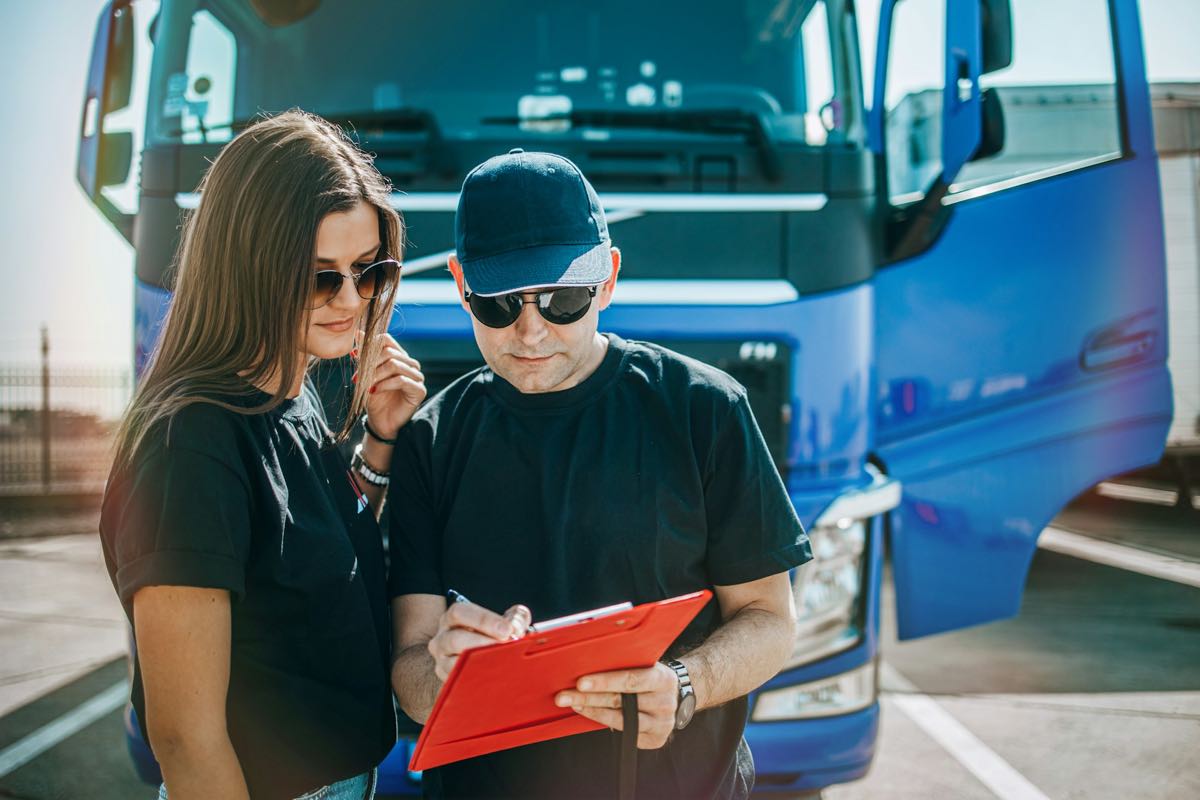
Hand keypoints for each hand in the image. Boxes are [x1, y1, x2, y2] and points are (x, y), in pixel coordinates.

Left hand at [353, 330, 425, 438]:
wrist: (380, 422)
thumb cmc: (375, 397)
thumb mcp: (366, 374)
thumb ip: (364, 355)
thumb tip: (358, 333)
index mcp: (399, 356)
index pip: (386, 340)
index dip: (370, 346)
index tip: (356, 359)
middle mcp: (410, 364)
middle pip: (389, 352)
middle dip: (370, 365)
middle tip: (358, 378)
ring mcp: (417, 376)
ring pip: (394, 365)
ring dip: (375, 375)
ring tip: (365, 386)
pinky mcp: (419, 390)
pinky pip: (401, 380)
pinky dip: (384, 385)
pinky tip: (374, 391)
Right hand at [428, 601, 530, 682]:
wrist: (481, 658)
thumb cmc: (492, 636)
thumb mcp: (503, 621)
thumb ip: (516, 618)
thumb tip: (518, 627)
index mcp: (452, 619)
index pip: (460, 613)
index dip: (483, 619)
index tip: (507, 629)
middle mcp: (441, 639)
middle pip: (455, 639)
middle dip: (483, 643)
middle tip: (507, 647)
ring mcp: (441, 663)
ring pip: (454, 665)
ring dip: (480, 664)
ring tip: (503, 662)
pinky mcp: (448, 682)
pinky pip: (459, 684)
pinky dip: (478, 681)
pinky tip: (497, 678)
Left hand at [555, 663, 678, 748]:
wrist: (677, 697)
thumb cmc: (652, 677)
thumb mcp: (647, 666)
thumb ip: (626, 665)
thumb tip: (587, 662)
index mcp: (663, 678)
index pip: (630, 679)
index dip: (604, 681)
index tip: (580, 682)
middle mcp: (665, 702)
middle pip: (621, 701)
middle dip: (589, 698)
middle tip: (564, 696)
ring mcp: (662, 724)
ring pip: (620, 720)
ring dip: (592, 711)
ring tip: (573, 703)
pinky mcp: (656, 740)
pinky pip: (625, 733)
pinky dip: (604, 722)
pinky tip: (589, 713)